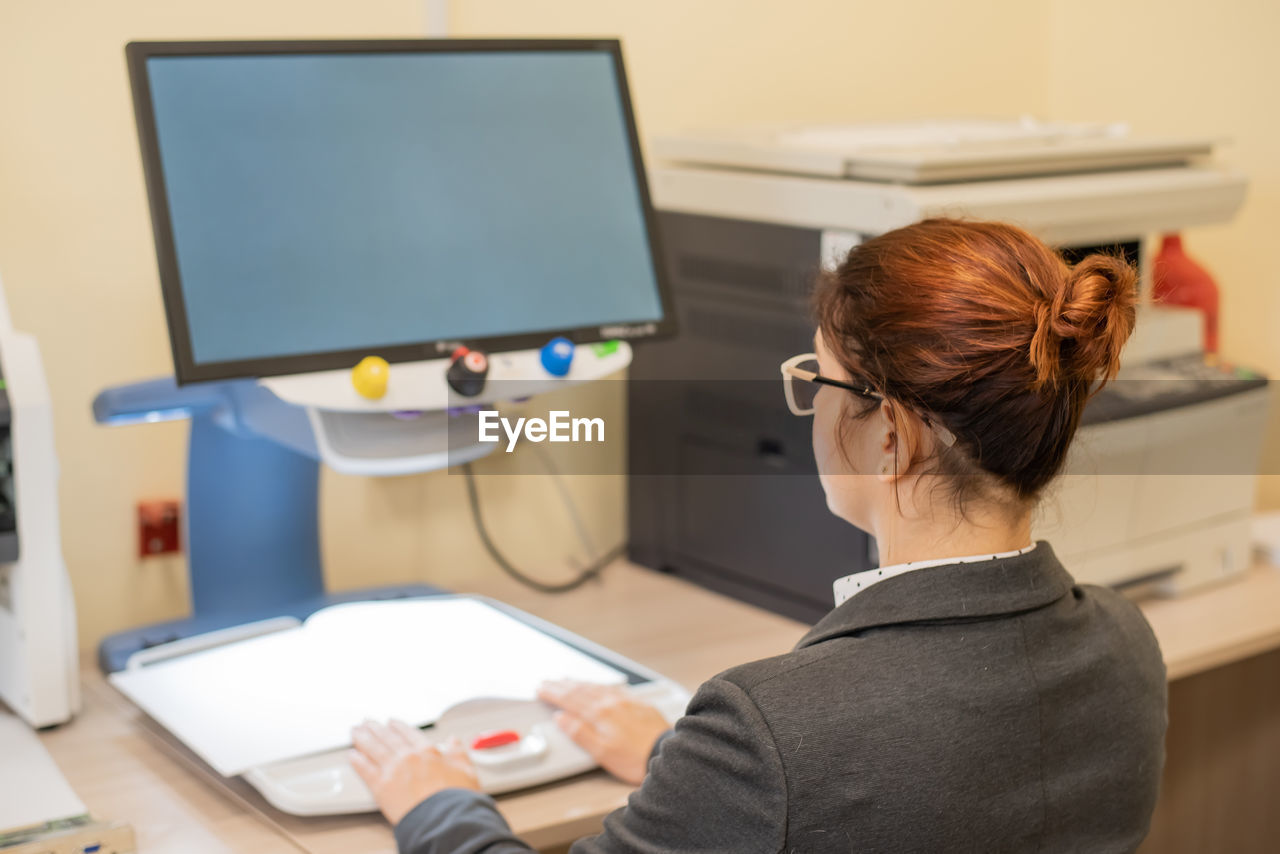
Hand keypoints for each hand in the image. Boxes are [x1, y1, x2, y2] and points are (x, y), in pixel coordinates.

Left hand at [349, 719, 480, 825]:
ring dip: (363, 738)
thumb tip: (455, 742)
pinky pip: (365, 770)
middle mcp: (408, 757)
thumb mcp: (465, 770)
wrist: (443, 819)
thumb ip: (458, 753)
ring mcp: (392, 770)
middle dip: (375, 728)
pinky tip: (352, 755)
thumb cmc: (455, 798)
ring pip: (373, 748)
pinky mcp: (380, 787)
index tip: (392, 723)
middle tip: (367, 722)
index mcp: (427, 751)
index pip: (409, 733)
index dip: (398, 726)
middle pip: (387, 737)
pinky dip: (357, 761)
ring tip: (355, 732)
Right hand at [537, 680, 669, 785]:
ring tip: (568, 680)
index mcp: (599, 715)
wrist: (667, 753)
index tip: (541, 689)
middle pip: (581, 691)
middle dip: (562, 685)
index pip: (570, 700)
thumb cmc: (635, 758)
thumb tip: (562, 718)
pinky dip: (600, 685)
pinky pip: (614, 688)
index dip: (553, 693)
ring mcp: (626, 702)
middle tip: (548, 681)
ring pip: (597, 687)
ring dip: (579, 683)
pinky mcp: (638, 704)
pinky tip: (599, 686)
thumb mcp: (601, 752)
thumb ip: (580, 733)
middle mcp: (612, 703)